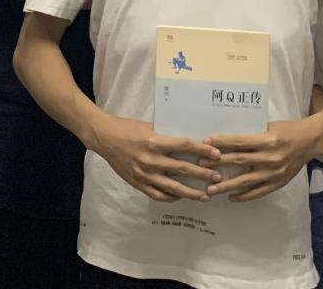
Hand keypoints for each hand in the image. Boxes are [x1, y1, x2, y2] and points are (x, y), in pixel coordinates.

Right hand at [88, 114, 219, 202]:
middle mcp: (151, 160)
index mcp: (155, 141)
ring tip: (206, 195)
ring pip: (173, 188)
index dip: (202, 150)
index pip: (185, 146)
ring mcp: (145, 174)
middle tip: (218, 178)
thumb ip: (167, 134)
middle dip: (203, 174)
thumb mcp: (149, 126)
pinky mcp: (138, 184)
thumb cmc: (128, 128)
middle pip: (183, 169)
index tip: (216, 154)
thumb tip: (189, 141)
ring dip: (192, 192)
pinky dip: (171, 197)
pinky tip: (181, 197)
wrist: (105, 138)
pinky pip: (158, 195)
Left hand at [204, 118, 322, 201]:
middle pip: (239, 160)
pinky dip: (244, 195)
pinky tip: (231, 197)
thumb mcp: (268, 125)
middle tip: (200, 166)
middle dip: (218, 163)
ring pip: (246, 180)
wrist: (310, 141)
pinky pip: (258, 192)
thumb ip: (251, 133)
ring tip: (210, 189)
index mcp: (267, 140)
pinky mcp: (278, 183)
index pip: (239, 141)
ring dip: (227, 185)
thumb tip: (226, 137)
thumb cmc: (287, 129)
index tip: (205, 143)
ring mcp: (274, 172)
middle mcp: (270, 157)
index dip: (221, 143)